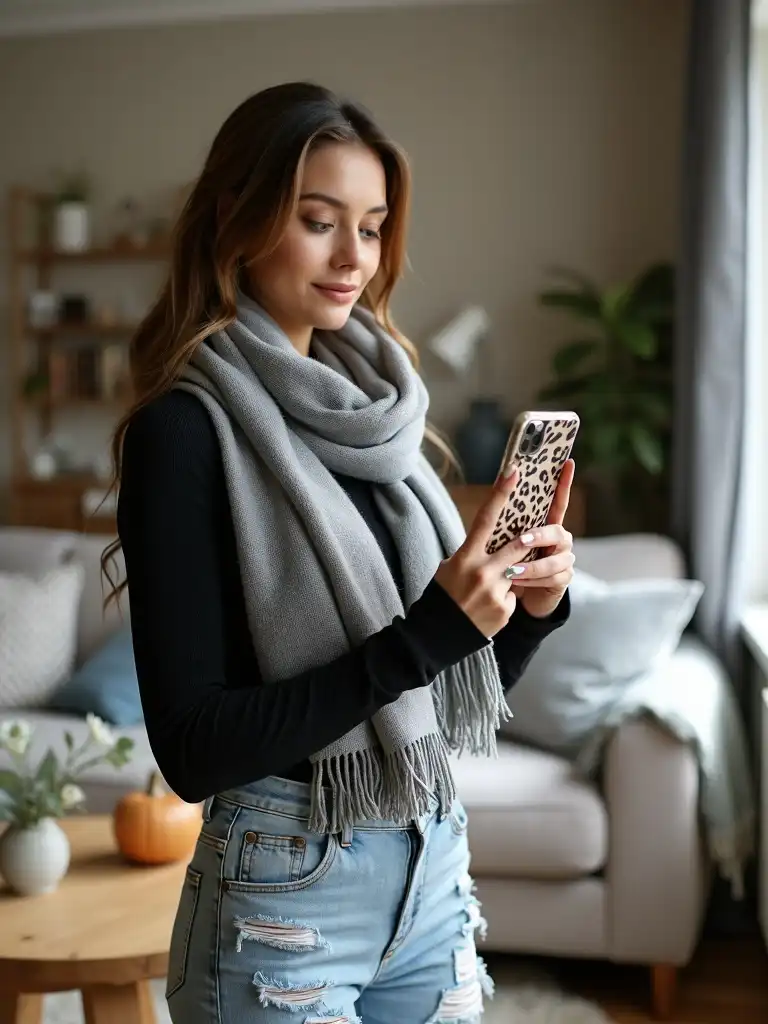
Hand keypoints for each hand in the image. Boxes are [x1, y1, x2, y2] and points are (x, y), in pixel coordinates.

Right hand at [435, 467, 526, 637]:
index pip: (486, 519)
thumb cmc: (443, 595)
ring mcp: (495, 592)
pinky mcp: (505, 610)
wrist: (437, 636)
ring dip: (512, 575)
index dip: (500, 493)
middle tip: (532, 534)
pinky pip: (514, 596)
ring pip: (518, 572)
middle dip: (527, 539)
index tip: (514, 472)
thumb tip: (492, 540)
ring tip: (489, 586)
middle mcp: (482, 572)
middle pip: (515, 546)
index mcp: (465, 557)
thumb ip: (472, 553)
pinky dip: (505, 598)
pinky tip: (487, 608)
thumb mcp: (449, 568)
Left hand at [505, 458, 575, 618]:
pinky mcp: (564, 578)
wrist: (517, 598)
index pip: (556, 501)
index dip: (563, 483)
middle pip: (557, 531)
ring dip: (532, 565)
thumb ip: (506, 523)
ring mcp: (564, 558)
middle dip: (540, 536)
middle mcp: (559, 539)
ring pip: (555, 559)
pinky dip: (533, 581)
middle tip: (522, 540)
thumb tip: (498, 492)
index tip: (567, 462)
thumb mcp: (503, 543)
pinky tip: (517, 583)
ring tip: (512, 571)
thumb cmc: (508, 566)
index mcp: (544, 525)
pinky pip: (553, 578)